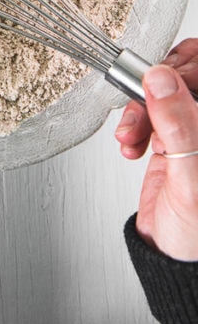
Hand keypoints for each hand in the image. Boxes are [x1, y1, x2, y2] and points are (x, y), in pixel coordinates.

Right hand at [115, 38, 197, 260]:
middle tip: (144, 105)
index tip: (160, 83)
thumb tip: (161, 78)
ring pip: (164, 89)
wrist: (172, 253)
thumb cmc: (196, 230)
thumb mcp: (190, 178)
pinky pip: (149, 110)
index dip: (185, 70)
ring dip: (140, 107)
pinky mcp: (173, 136)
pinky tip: (132, 142)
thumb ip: (178, 125)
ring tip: (132, 135)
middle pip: (187, 74)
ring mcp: (194, 129)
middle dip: (158, 86)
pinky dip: (133, 121)